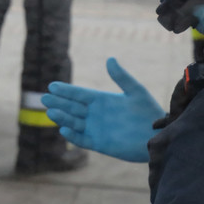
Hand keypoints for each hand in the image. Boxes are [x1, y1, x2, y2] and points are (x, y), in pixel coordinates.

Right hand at [41, 58, 163, 162]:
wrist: (158, 135)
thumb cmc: (149, 112)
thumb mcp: (135, 91)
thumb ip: (121, 77)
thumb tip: (110, 59)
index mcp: (102, 100)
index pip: (79, 94)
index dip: (66, 90)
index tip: (52, 86)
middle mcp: (96, 114)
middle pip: (72, 108)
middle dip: (59, 103)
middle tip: (44, 98)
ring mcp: (96, 129)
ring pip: (74, 122)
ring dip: (62, 118)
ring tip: (50, 112)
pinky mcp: (100, 144)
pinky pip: (82, 139)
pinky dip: (73, 136)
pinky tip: (64, 129)